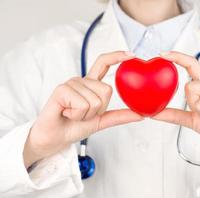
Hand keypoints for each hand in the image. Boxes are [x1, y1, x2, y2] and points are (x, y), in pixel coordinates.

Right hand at [23, 51, 142, 168]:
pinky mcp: (62, 89)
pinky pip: (83, 104)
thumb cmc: (75, 127)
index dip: (117, 56)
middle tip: (83, 114)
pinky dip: (77, 115)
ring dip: (86, 114)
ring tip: (73, 114)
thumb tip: (140, 114)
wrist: (56, 138)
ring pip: (95, 100)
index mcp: (91, 84)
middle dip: (99, 109)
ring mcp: (72, 83)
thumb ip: (119, 116)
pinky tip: (67, 113)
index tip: (131, 54)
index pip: (104, 63)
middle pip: (107, 90)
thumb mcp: (102, 121)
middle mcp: (82, 80)